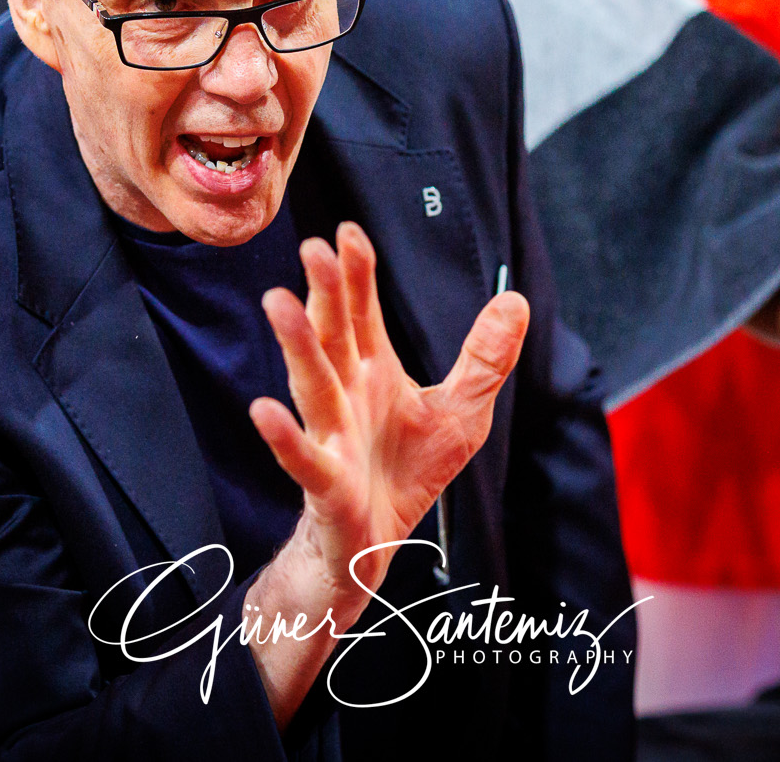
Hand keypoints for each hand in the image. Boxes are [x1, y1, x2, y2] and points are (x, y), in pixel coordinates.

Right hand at [245, 223, 528, 720]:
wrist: (372, 547)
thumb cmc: (406, 472)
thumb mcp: (461, 412)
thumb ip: (485, 358)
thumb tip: (515, 300)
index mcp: (372, 372)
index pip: (361, 313)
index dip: (356, 274)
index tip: (348, 232)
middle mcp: (345, 396)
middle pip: (333, 336)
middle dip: (324, 292)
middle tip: (313, 248)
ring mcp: (332, 437)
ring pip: (311, 384)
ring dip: (295, 345)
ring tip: (279, 302)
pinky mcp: (326, 484)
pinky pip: (302, 458)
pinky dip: (283, 436)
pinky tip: (264, 411)